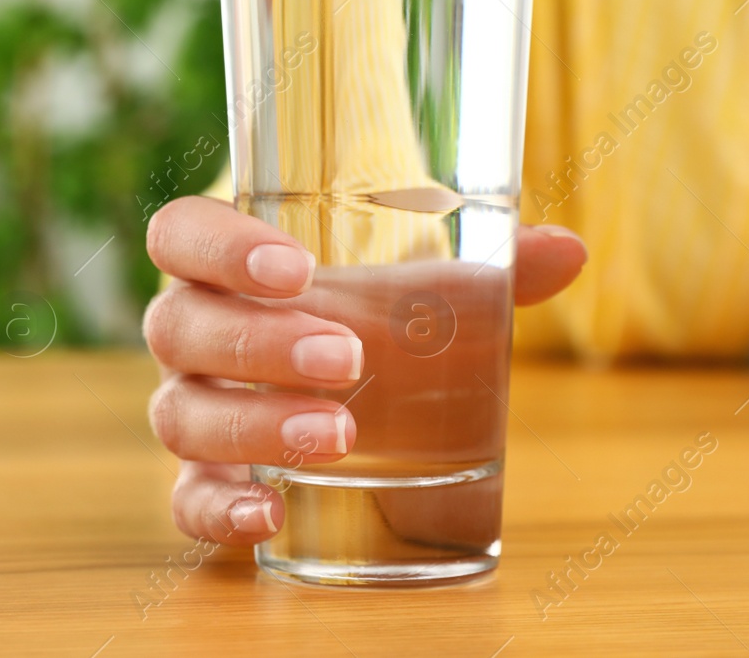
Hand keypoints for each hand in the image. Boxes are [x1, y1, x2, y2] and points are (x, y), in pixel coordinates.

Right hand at [141, 195, 586, 546]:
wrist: (344, 364)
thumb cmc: (370, 307)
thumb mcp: (418, 282)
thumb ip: (485, 267)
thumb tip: (567, 252)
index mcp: (225, 262)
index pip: (181, 234)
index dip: (221, 248)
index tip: (296, 268)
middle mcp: (193, 330)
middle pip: (182, 327)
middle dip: (261, 343)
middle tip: (348, 356)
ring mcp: (192, 404)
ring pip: (181, 413)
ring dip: (253, 424)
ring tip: (340, 434)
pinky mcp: (206, 476)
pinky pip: (186, 499)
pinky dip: (218, 511)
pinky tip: (270, 514)